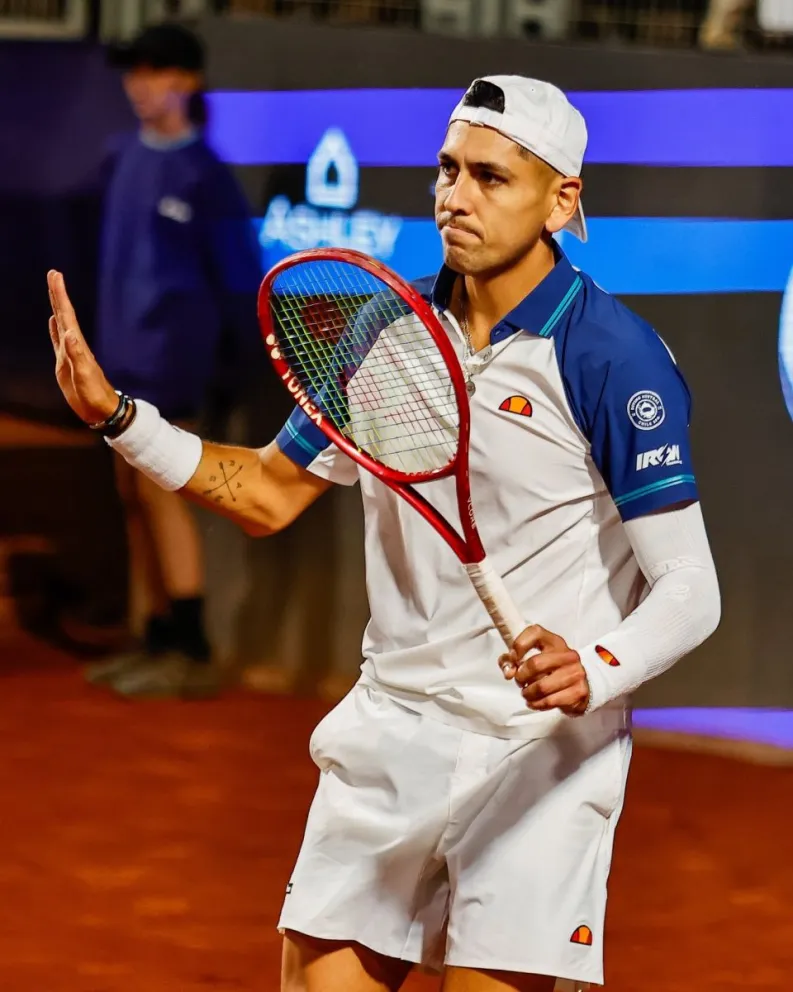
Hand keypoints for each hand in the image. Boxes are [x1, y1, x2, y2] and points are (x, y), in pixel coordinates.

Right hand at [47, 269, 117, 424]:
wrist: (101, 409)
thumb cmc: (94, 394)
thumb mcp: (85, 376)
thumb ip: (76, 355)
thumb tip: (69, 334)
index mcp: (77, 345)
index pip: (67, 315)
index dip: (60, 295)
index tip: (55, 276)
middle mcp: (74, 345)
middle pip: (64, 314)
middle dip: (57, 294)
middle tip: (53, 274)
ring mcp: (69, 353)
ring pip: (61, 323)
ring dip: (56, 307)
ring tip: (53, 291)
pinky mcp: (65, 362)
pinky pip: (58, 340)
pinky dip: (54, 329)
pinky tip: (53, 321)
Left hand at [499, 625, 589, 716]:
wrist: (580, 687)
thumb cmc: (551, 671)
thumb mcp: (533, 659)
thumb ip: (512, 661)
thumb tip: (508, 672)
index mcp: (554, 642)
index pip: (535, 632)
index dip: (519, 645)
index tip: (513, 658)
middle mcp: (567, 654)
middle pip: (535, 664)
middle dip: (521, 677)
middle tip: (520, 682)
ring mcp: (575, 672)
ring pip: (542, 686)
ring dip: (528, 693)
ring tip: (526, 694)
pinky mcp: (578, 691)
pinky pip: (550, 701)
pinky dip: (536, 704)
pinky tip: (534, 702)